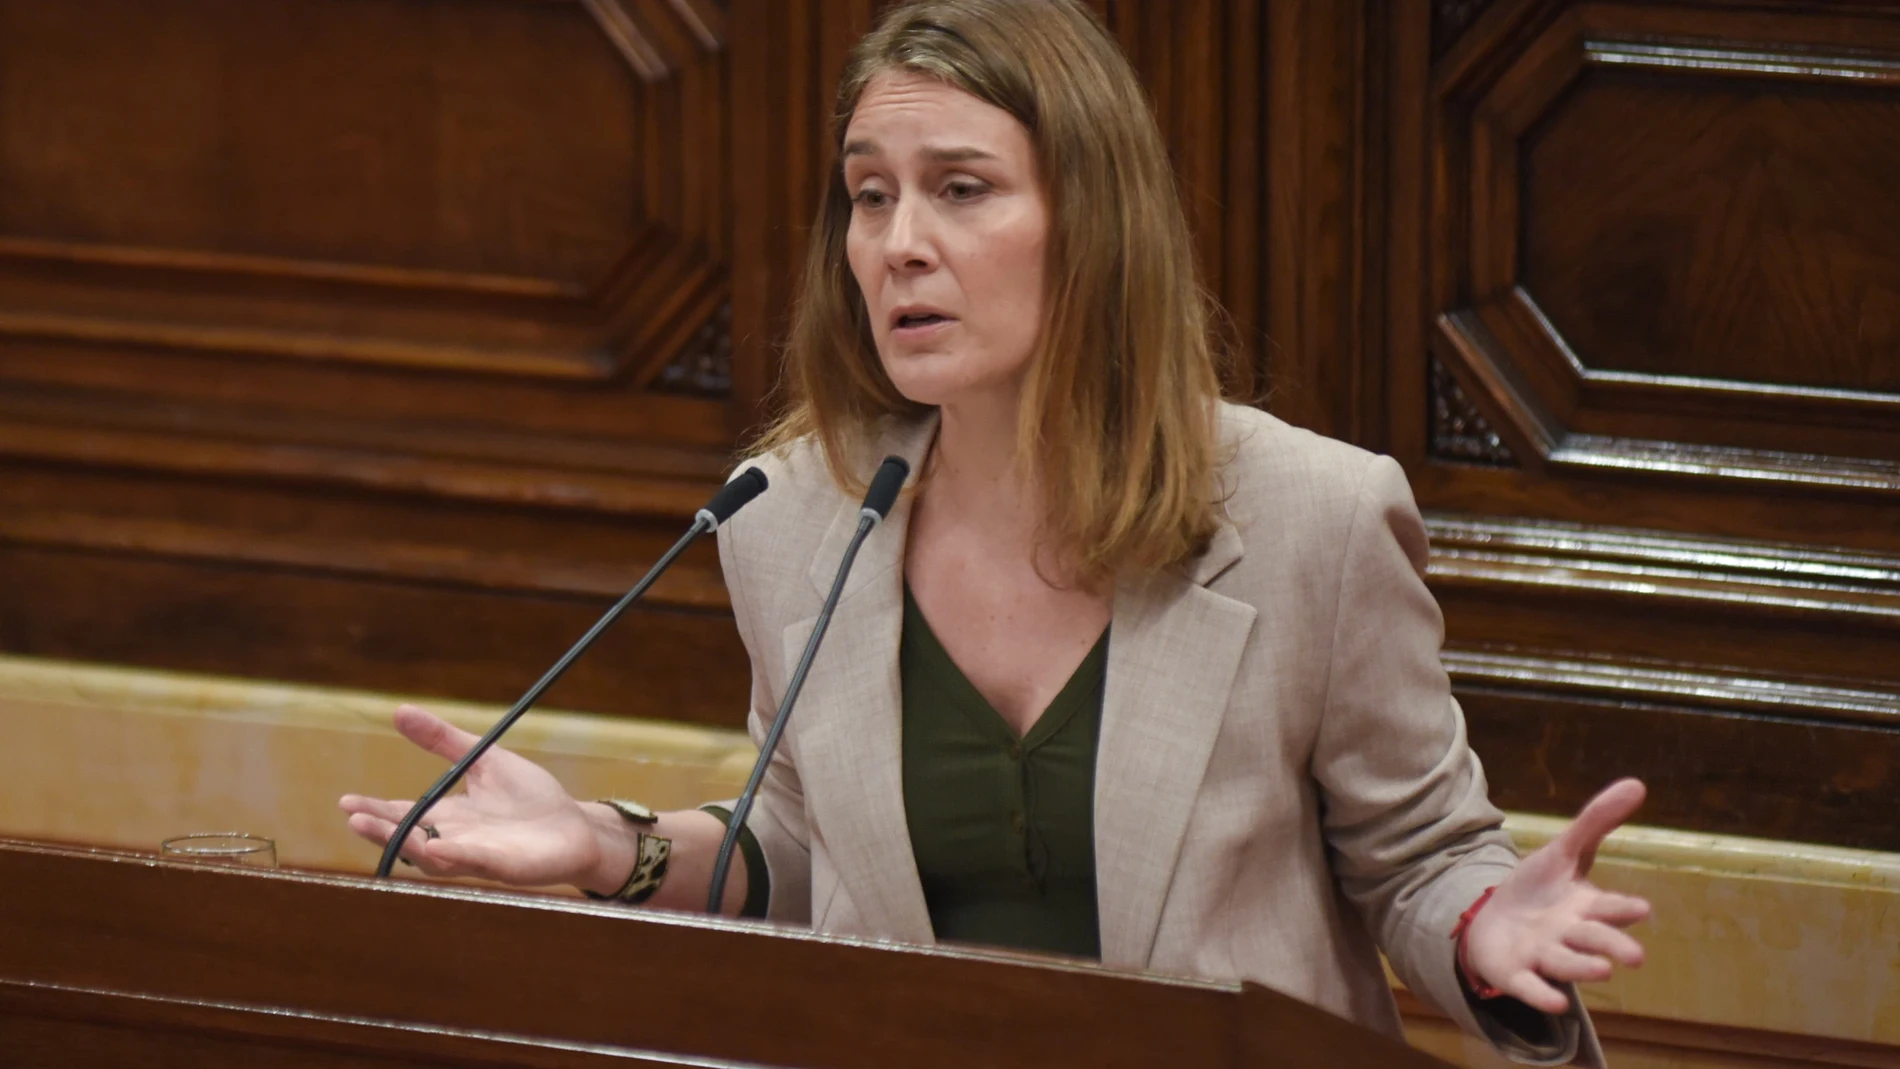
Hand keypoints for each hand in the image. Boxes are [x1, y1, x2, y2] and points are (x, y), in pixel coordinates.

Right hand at [338, 704, 602, 886]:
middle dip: (379, 831)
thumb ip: (443, 739)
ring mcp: (476, 858)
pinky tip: (436, 847)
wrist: (575, 826)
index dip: (374, 811)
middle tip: (353, 818)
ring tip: (377, 829)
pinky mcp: (503, 868)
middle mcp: (454, 842)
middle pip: (408, 840)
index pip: (402, 817)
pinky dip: (453, 856)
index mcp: (448, 818)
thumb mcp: (484, 759)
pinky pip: (473, 863)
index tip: (346, 802)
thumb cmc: (530, 797)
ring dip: (405, 845)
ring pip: (431, 858)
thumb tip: (400, 710)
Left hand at [1462, 778, 1651, 1012]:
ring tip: (1603, 971)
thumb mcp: (1564, 851)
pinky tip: (1556, 1002)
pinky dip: (1542, 994)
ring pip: (1566, 965)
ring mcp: (1543, 957)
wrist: (1493, 919)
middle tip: (1634, 958)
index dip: (1623, 910)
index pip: (1609, 908)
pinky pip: (1530, 987)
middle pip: (1594, 942)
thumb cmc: (1539, 889)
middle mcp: (1569, 936)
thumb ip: (1596, 822)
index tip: (1642, 910)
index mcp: (1585, 908)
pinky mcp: (1516, 974)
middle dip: (1612, 948)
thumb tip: (1638, 783)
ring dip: (1583, 969)